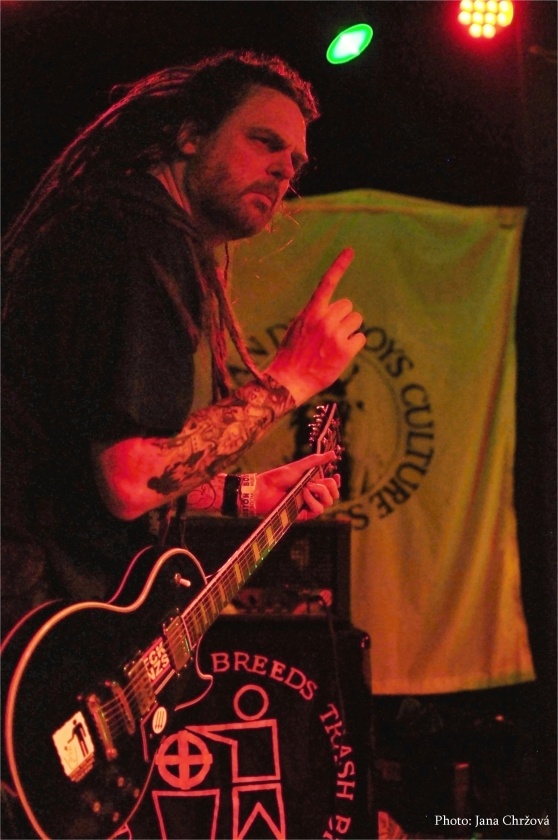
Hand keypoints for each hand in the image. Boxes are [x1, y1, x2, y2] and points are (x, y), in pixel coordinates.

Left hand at [254, 452, 339, 520]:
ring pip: (328, 503)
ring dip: (321, 492)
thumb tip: (333, 453)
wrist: (265, 489)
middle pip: (333, 495)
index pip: (331, 486)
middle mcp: (313, 495)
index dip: (336, 483)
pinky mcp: (304, 514)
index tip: (336, 475)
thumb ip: (316, 460)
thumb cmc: (279, 477)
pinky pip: (318, 510)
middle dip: (330, 486)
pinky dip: (313, 500)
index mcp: (313, 483)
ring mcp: (309, 505)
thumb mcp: (299, 466)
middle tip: (315, 481)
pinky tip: (304, 494)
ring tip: (307, 486)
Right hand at [265, 249, 365, 405]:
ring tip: (333, 345)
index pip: (327, 283)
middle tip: (329, 334)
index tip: (350, 250)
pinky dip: (353, 345)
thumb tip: (333, 309)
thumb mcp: (297, 328)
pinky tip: (339, 355)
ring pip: (356, 321)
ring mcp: (335, 335)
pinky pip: (361, 338)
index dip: (339, 265)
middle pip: (348, 306)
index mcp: (310, 312)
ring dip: (349, 330)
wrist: (289, 381)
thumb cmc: (292, 355)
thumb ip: (314, 315)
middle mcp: (324, 319)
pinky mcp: (346, 350)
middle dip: (343, 318)